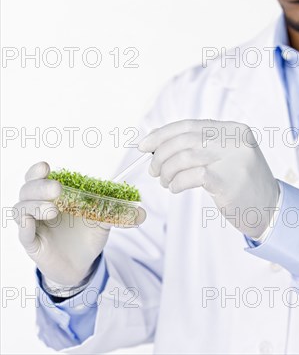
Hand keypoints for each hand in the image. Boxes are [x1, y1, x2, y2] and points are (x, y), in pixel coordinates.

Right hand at [13, 162, 110, 285]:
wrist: (82, 264)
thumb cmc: (87, 235)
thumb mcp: (104, 220)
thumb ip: (119, 212)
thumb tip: (143, 213)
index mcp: (54, 194)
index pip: (38, 176)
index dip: (38, 170)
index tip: (47, 166)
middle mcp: (40, 205)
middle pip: (28, 188)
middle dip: (39, 185)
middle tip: (57, 189)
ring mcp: (34, 224)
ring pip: (22, 208)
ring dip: (35, 205)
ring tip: (53, 210)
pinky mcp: (32, 243)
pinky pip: (22, 232)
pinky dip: (26, 226)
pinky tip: (34, 224)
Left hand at [139, 119, 279, 237]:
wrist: (270, 210)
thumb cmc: (241, 182)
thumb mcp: (226, 155)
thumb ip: (200, 144)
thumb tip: (158, 139)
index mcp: (234, 129)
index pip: (190, 125)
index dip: (163, 133)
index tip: (144, 144)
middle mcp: (236, 140)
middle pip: (185, 140)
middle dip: (161, 154)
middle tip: (153, 169)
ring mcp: (234, 159)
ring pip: (185, 157)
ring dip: (167, 170)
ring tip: (165, 181)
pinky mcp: (228, 181)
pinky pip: (191, 176)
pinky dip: (176, 182)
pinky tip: (175, 188)